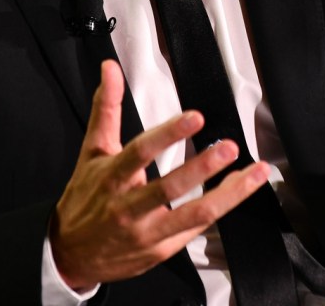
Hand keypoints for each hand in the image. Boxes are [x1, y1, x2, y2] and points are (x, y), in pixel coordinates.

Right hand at [50, 60, 269, 290]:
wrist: (71, 254)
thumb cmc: (84, 199)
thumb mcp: (91, 152)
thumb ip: (106, 109)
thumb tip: (110, 69)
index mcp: (111, 178)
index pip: (140, 152)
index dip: (168, 134)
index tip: (195, 117)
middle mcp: (128, 207)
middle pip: (169, 187)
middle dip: (202, 167)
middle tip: (229, 147)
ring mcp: (147, 233)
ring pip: (193, 215)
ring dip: (228, 194)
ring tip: (253, 174)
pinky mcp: (161, 250)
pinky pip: (195, 229)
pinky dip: (220, 208)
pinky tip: (238, 190)